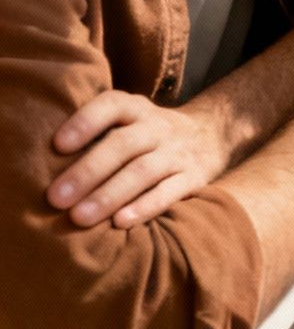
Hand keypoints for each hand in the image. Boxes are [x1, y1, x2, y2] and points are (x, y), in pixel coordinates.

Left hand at [45, 92, 232, 227]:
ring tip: (80, 217)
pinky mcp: (195, 177)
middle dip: (88, 171)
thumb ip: (98, 133)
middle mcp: (159, 127)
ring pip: (144, 171)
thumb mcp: (130, 120)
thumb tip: (44, 163)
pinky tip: (121, 223)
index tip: (57, 146)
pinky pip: (171, 192)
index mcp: (137, 109)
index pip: (112, 106)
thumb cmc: (149, 135)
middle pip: (124, 145)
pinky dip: (146, 207)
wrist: (213, 134)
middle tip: (56, 198)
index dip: (85, 122)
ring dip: (110, 195)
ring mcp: (179, 152)